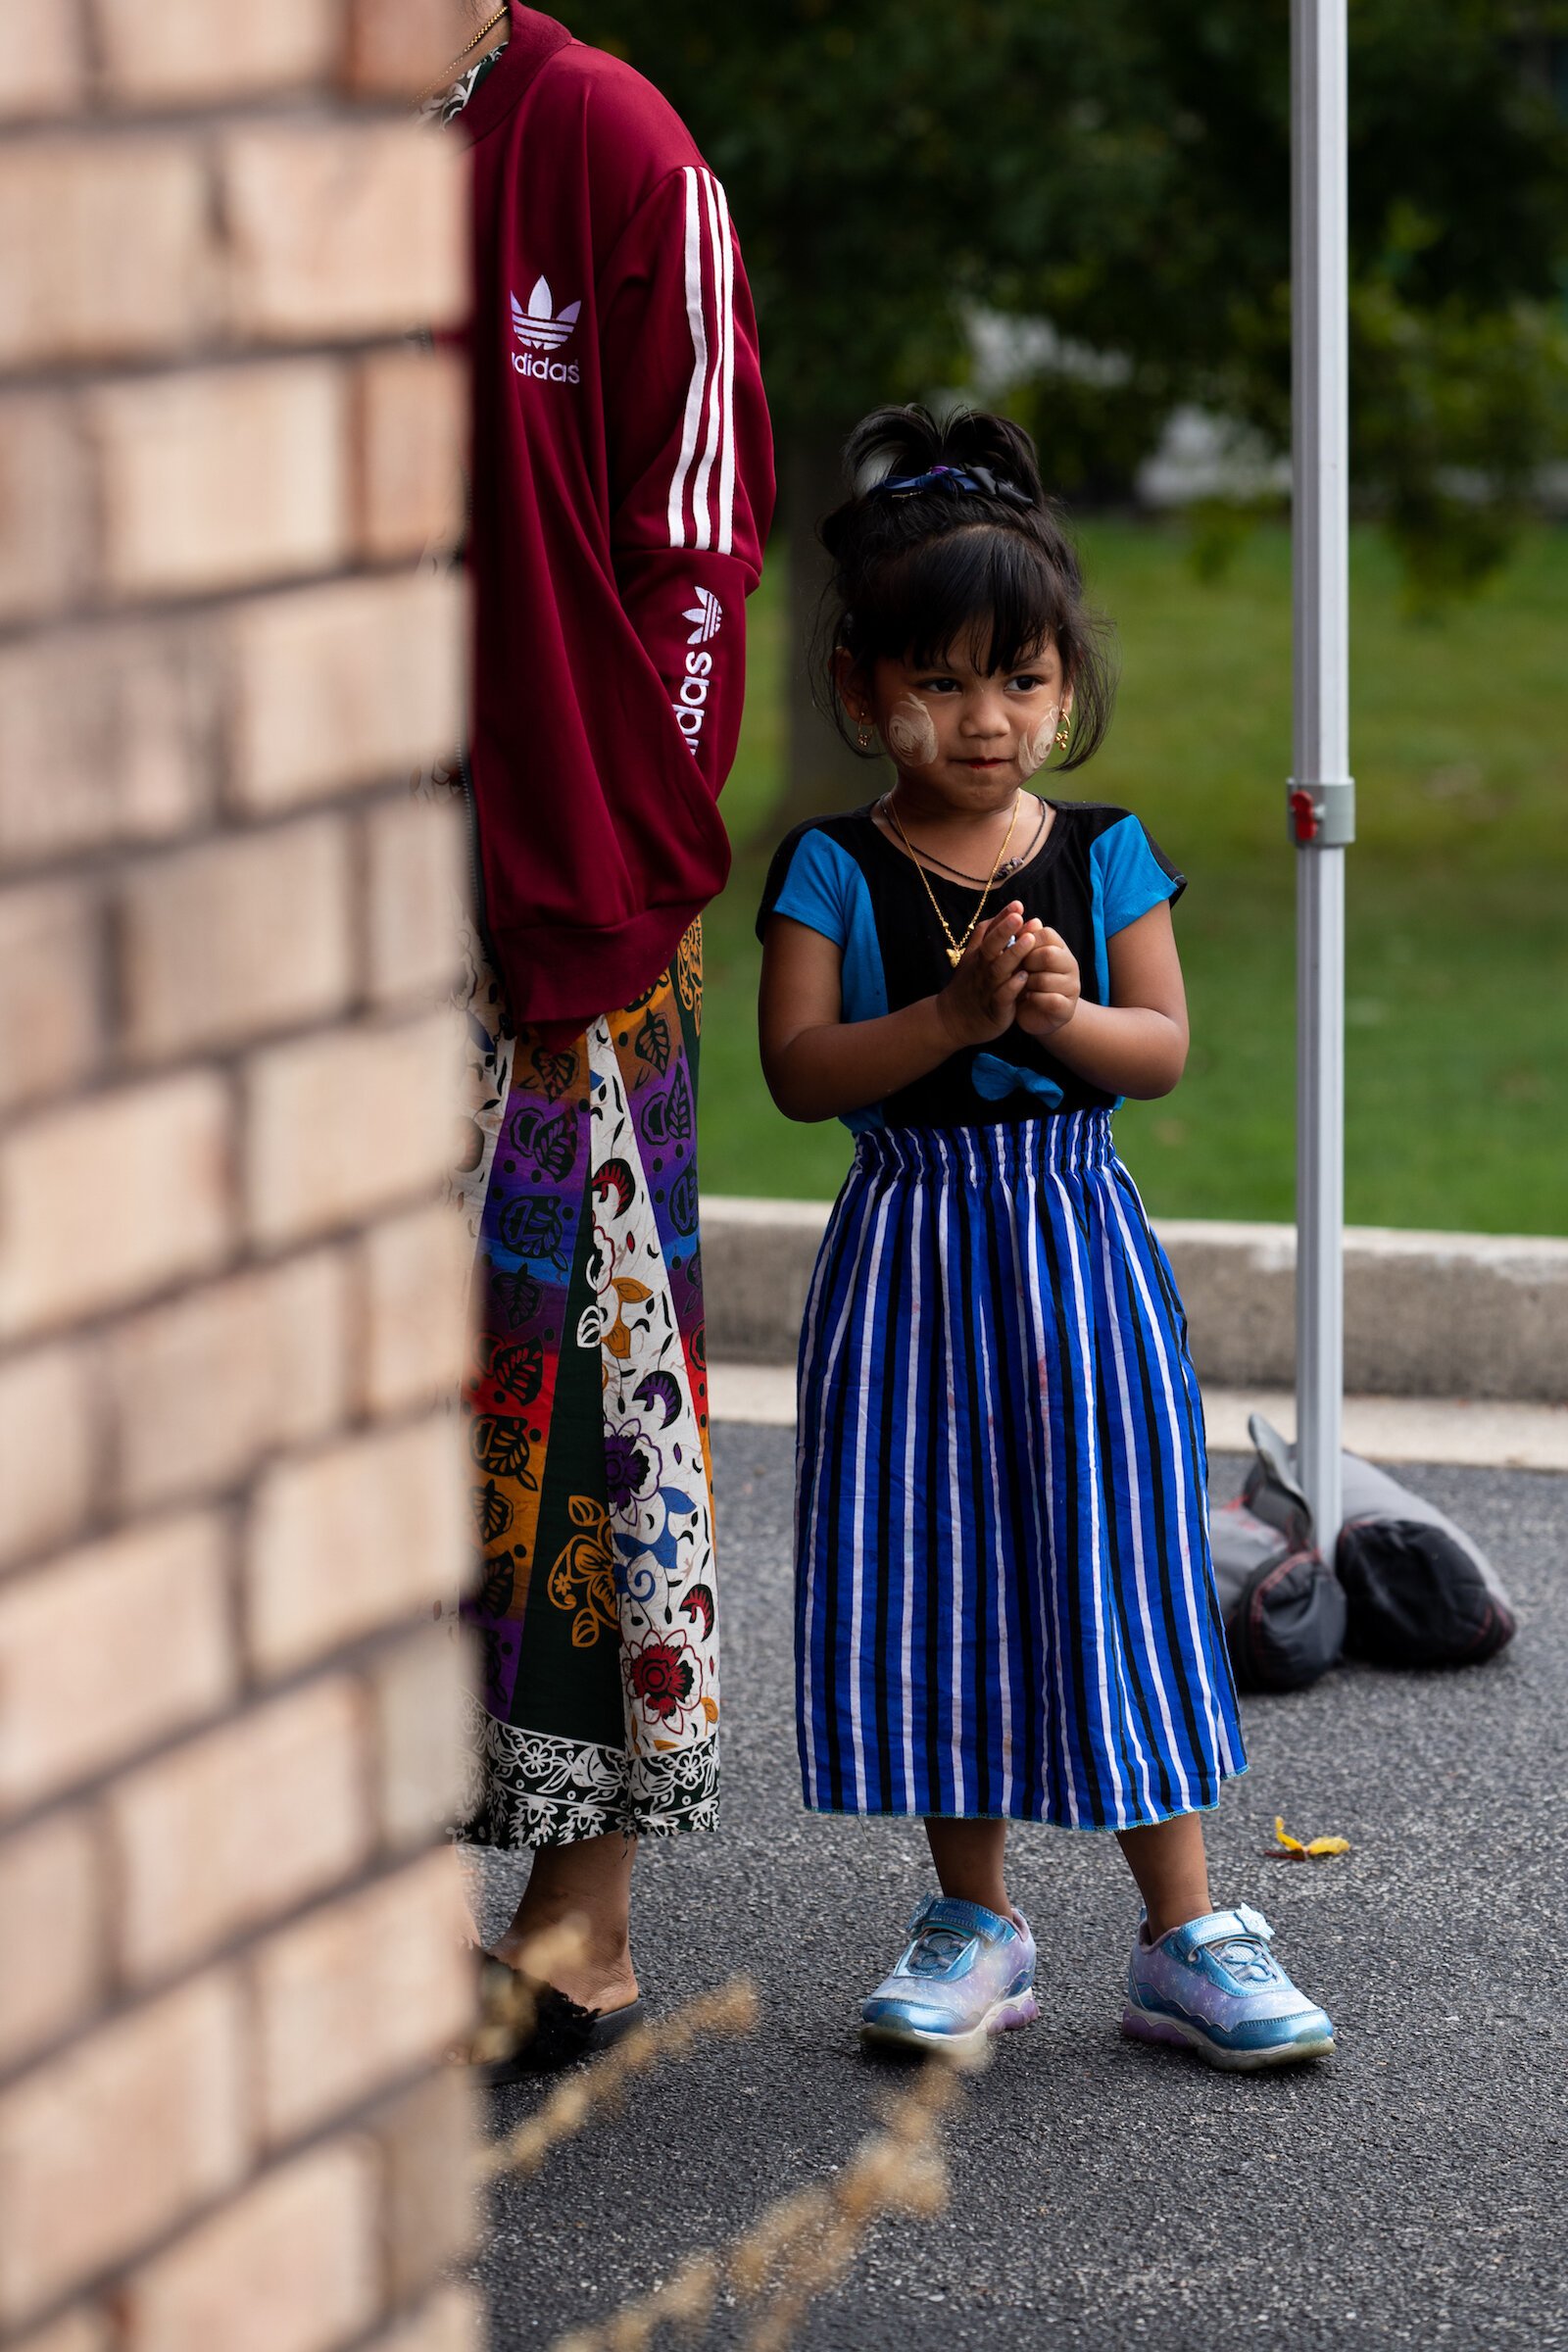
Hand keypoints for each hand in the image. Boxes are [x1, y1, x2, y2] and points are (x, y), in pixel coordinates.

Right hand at [934, 903, 1039, 1048]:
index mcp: (978, 956)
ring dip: (1014, 954)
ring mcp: (987, 988)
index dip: (1002, 918)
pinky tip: (1024, 977)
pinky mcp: (994, 1008)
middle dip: (1004, 931)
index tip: (1018, 904)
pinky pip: (1002, 996)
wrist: (953, 1021)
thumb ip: (986, 937)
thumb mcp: (972, 959)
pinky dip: (1012, 987)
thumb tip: (1005, 914)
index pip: (988, 932)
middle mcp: (981, 969)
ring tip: (1029, 940)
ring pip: (999, 969)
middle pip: (991, 946)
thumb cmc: (969, 986)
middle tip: (1019, 916)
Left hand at [1014, 926, 1080, 1040]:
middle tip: (1018, 970)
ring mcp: (1071, 987)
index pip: (1046, 934)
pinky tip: (1029, 998)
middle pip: (1048, 955)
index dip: (1026, 941)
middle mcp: (1070, 965)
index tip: (1015, 950)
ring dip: (1027, 984)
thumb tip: (1029, 920)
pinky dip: (1035, 999)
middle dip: (1027, 963)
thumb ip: (1024, 940)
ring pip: (1045, 980)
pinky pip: (1050, 1000)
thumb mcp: (1023, 958)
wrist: (1037, 1013)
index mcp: (1060, 948)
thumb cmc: (1026, 980)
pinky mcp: (1067, 1008)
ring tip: (1022, 987)